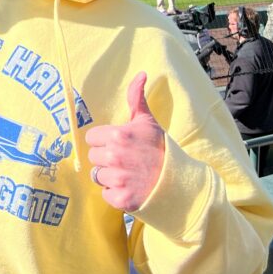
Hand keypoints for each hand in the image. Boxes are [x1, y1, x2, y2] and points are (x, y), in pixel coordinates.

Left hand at [85, 71, 165, 211]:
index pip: (92, 138)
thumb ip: (136, 97)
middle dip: (105, 159)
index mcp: (118, 135)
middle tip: (125, 160)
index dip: (103, 141)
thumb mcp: (148, 121)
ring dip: (110, 177)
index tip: (118, 145)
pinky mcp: (121, 199)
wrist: (180, 182)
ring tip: (128, 175)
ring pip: (98, 176)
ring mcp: (118, 179)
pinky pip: (105, 194)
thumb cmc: (161, 149)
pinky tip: (130, 188)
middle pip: (93, 157)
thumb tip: (141, 73)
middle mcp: (115, 156)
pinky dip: (115, 194)